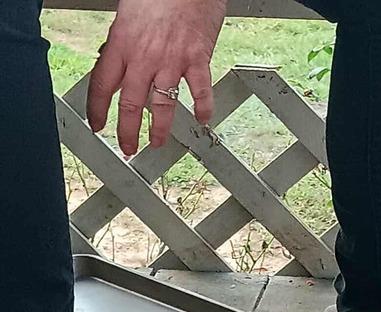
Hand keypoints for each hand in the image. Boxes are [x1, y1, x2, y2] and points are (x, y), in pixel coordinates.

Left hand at [87, 0, 226, 155]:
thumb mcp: (128, 14)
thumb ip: (121, 42)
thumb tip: (113, 62)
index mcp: (122, 43)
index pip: (102, 85)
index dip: (97, 110)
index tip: (97, 125)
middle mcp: (144, 56)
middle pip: (130, 104)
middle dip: (126, 131)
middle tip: (127, 146)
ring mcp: (172, 61)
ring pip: (161, 106)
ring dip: (158, 129)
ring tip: (156, 142)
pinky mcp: (197, 59)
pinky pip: (200, 91)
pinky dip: (203, 108)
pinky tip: (202, 119)